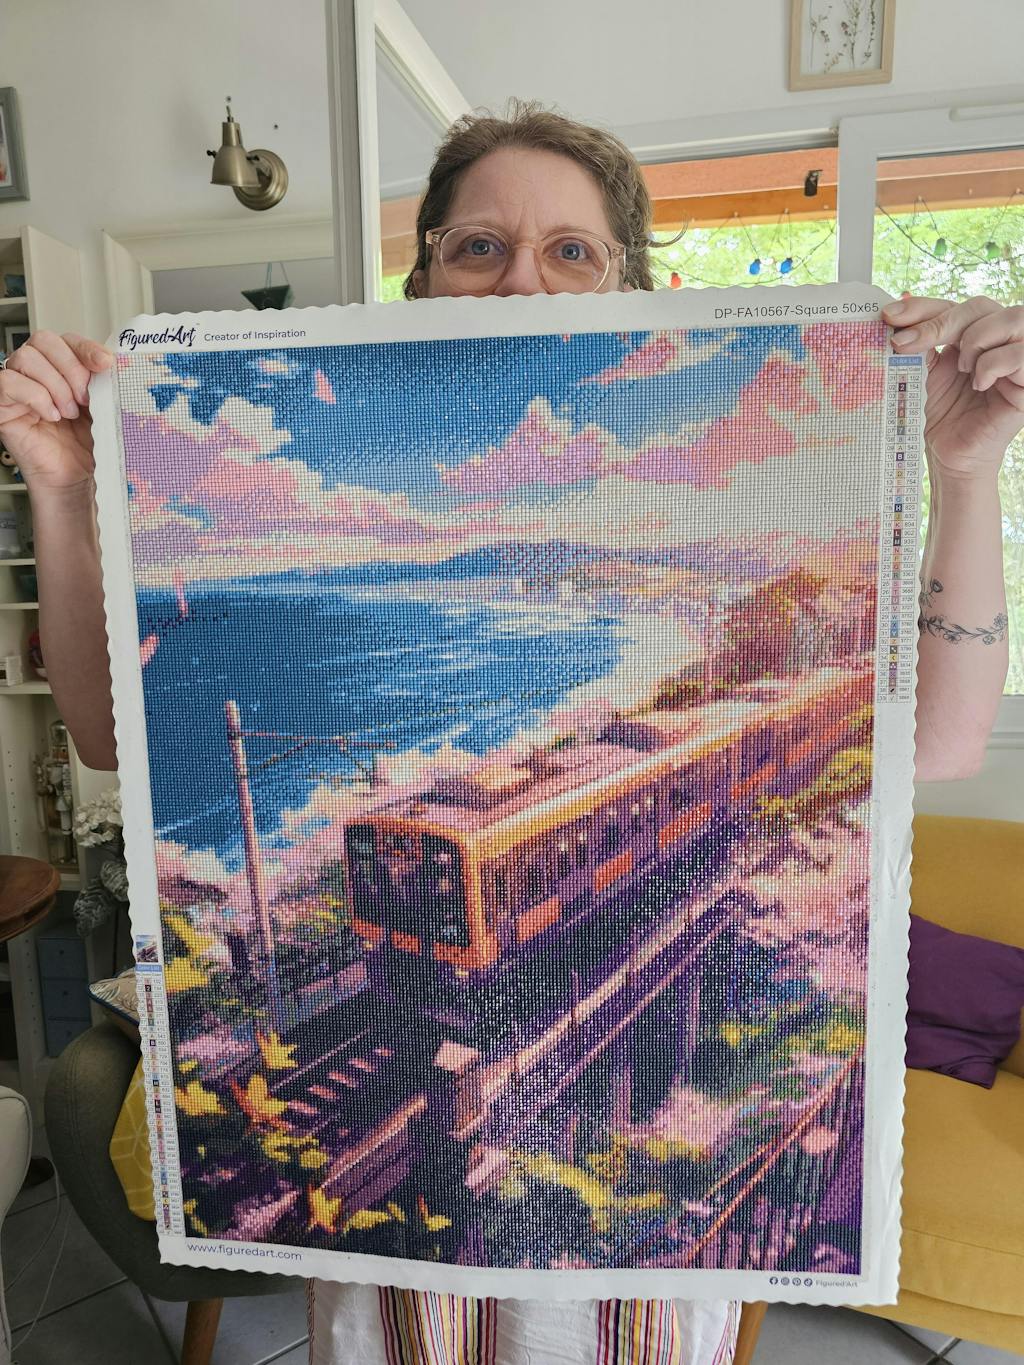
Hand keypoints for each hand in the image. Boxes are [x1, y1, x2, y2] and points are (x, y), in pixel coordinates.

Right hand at [0, 331, 112, 491]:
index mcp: (62, 367)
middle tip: (85, 398)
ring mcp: (17, 385)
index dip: (85, 348)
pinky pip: (8, 382)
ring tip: (68, 413)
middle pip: (44, 340)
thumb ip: (103, 381)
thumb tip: (109, 361)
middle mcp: (37, 372)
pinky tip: (50, 416)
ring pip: (27, 357)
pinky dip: (35, 396)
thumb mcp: (102, 407)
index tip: (105, 364)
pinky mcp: (2, 404)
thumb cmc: (86, 447)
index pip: (67, 339)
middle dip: (71, 368)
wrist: (76, 479)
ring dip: (55, 386)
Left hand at [880, 295, 1023, 480]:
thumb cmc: (939, 419)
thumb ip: (915, 345)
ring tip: (960, 368)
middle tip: (905, 344)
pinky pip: (1019, 353)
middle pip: (980, 306)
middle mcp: (998, 342)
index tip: (889, 316)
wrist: (949, 459)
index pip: (952, 305)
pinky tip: (978, 384)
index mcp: (971, 336)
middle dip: (940, 321)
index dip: (922, 307)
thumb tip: (894, 313)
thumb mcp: (922, 375)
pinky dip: (993, 363)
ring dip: (975, 339)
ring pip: (1011, 319)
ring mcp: (1017, 359)